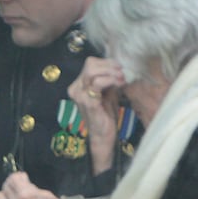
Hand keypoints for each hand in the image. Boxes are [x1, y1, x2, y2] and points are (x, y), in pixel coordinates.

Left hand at [0, 171, 74, 198]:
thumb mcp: (46, 194)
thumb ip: (32, 189)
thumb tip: (25, 185)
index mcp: (25, 195)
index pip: (12, 179)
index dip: (18, 175)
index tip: (22, 176)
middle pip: (5, 188)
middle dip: (11, 183)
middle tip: (19, 183)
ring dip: (7, 194)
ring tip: (16, 193)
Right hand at [67, 57, 125, 172]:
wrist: (103, 135)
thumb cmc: (105, 114)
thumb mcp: (107, 92)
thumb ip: (109, 79)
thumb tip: (118, 66)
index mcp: (79, 85)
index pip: (90, 63)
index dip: (106, 62)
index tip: (119, 68)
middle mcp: (75, 88)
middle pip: (90, 64)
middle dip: (109, 66)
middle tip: (121, 73)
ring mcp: (80, 95)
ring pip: (92, 71)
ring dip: (110, 72)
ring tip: (121, 78)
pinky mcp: (87, 102)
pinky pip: (97, 83)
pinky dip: (110, 80)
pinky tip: (119, 84)